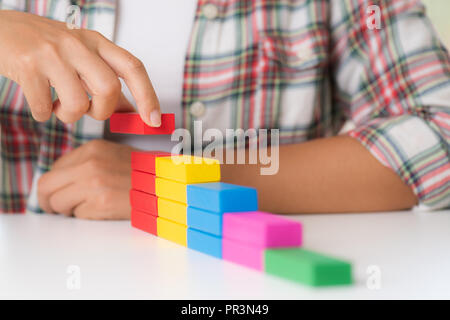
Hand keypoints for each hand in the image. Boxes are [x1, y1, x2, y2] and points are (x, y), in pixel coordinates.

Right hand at [0, 10, 160, 125]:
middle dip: (101, 111)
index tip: (154, 120)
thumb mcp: (81, 57)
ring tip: (57, 106)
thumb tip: (133, 111)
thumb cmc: (45, 48)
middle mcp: (78, 44)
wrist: (0, 29)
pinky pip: (44, 109)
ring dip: (68, 116)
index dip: (148, 95)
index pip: (133, 67)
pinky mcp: (28, 65)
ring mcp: (52, 53)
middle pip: (109, 89)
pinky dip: (43, 114)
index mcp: (96, 42)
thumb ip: (106, 81)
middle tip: (88, 110)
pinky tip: (39, 102)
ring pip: (79, 103)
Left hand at [37, 140, 133, 219]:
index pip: (54, 169)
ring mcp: (93, 184)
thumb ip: (84, 163)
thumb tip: (60, 181)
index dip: (54, 184)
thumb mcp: (111, 155)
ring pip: (57, 203)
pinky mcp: (100, 203)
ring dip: (68, 210)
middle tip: (55, 208)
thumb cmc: (141, 173)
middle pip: (46, 186)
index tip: (58, 193)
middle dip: (48, 200)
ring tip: (86, 207)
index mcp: (91, 149)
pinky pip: (77, 215)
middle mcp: (89, 165)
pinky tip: (103, 209)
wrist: (165, 185)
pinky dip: (86, 216)